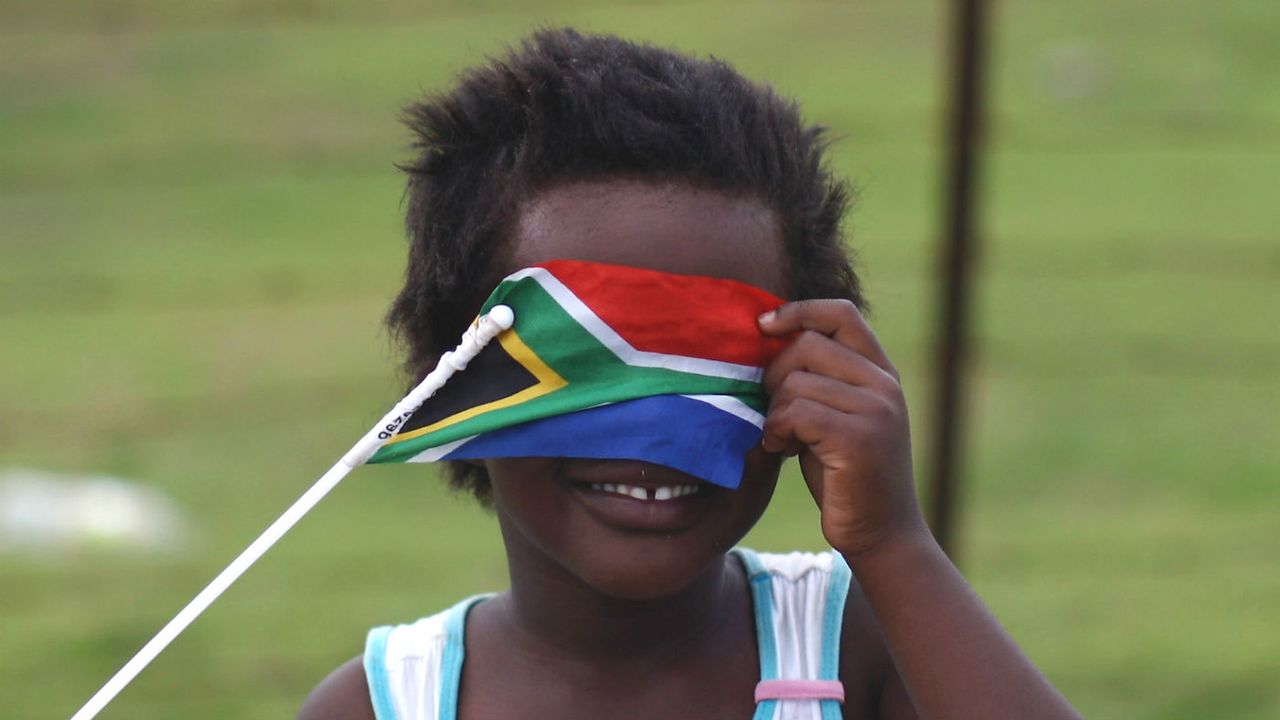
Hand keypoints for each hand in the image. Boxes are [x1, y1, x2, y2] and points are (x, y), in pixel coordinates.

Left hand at [758, 300, 927, 558]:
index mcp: (881, 372)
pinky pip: (795, 413)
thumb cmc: (845, 476)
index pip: (841, 313)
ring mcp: (876, 410)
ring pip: (794, 382)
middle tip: (777, 414)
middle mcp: (884, 384)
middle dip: (775, 376)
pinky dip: (776, 432)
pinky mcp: (859, 439)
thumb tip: (766, 338)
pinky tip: (784, 451)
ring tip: (785, 439)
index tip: (764, 325)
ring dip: (774, 413)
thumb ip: (818, 379)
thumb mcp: (836, 416)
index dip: (798, 310)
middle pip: (806, 345)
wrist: (882, 534)